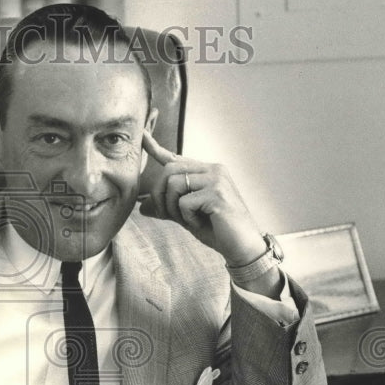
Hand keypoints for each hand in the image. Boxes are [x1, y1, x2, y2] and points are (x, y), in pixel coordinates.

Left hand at [138, 133, 266, 265]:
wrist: (242, 247)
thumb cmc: (218, 230)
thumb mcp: (187, 216)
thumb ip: (167, 207)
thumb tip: (142, 206)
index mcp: (207, 171)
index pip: (176, 158)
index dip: (156, 149)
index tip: (143, 137)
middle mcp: (213, 170)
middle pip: (169, 169)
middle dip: (160, 194)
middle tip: (167, 214)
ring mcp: (216, 180)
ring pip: (174, 184)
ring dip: (172, 207)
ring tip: (188, 220)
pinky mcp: (217, 194)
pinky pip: (184, 202)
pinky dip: (186, 217)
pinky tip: (200, 223)